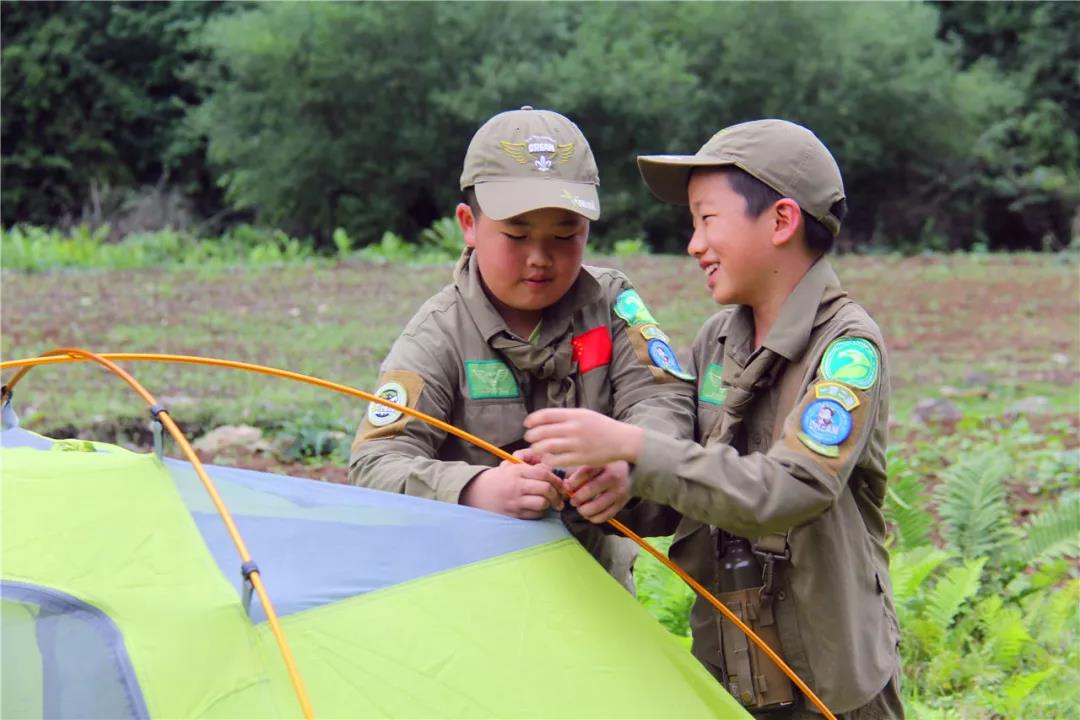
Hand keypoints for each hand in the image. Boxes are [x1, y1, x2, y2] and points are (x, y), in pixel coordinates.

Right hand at [460, 460, 564, 518]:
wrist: (479, 492)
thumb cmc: (502, 477)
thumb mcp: (513, 464)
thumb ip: (532, 462)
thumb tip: (551, 467)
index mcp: (517, 471)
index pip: (543, 473)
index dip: (556, 479)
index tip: (561, 483)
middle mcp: (516, 486)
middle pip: (546, 489)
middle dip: (557, 494)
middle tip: (560, 496)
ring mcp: (515, 502)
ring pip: (542, 503)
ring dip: (549, 504)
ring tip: (549, 502)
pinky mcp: (514, 515)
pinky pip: (535, 515)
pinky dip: (540, 512)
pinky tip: (538, 508)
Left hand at [523, 408, 644, 467]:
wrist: (622, 440)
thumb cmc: (602, 427)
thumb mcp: (585, 414)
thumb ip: (567, 416)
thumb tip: (545, 419)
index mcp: (575, 414)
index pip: (546, 415)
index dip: (533, 419)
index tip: (526, 424)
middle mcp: (574, 428)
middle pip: (543, 431)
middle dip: (532, 435)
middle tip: (528, 438)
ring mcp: (577, 443)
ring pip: (548, 446)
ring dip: (537, 448)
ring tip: (534, 449)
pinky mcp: (580, 458)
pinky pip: (557, 460)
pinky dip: (548, 460)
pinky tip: (546, 459)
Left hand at [564, 461, 631, 523]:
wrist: (631, 474)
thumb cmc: (606, 469)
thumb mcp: (594, 465)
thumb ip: (578, 474)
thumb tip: (565, 487)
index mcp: (603, 464)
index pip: (585, 473)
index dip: (572, 482)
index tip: (567, 488)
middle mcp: (612, 477)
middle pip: (589, 490)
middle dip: (576, 498)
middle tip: (574, 501)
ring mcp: (618, 492)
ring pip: (596, 507)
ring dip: (584, 510)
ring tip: (581, 508)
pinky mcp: (621, 504)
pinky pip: (604, 516)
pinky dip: (593, 518)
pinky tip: (590, 514)